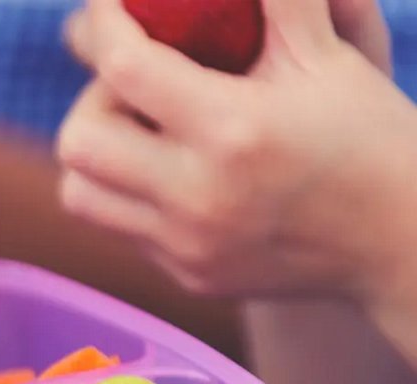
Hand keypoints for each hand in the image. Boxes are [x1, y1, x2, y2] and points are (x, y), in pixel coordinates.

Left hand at [55, 0, 416, 301]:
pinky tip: (170, 167)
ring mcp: (189, 244)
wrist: (401, 241)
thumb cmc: (367, 136)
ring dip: (96, 151)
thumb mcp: (328, 54)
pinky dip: (127, 190)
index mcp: (235, 130)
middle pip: (79, 138)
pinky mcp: (189, 275)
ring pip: (79, 192)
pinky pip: (119, 227)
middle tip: (133, 81)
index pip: (125, 68)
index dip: (103, 24)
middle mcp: (200, 194)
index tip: (105, 7)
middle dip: (94, 97)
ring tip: (140, 127)